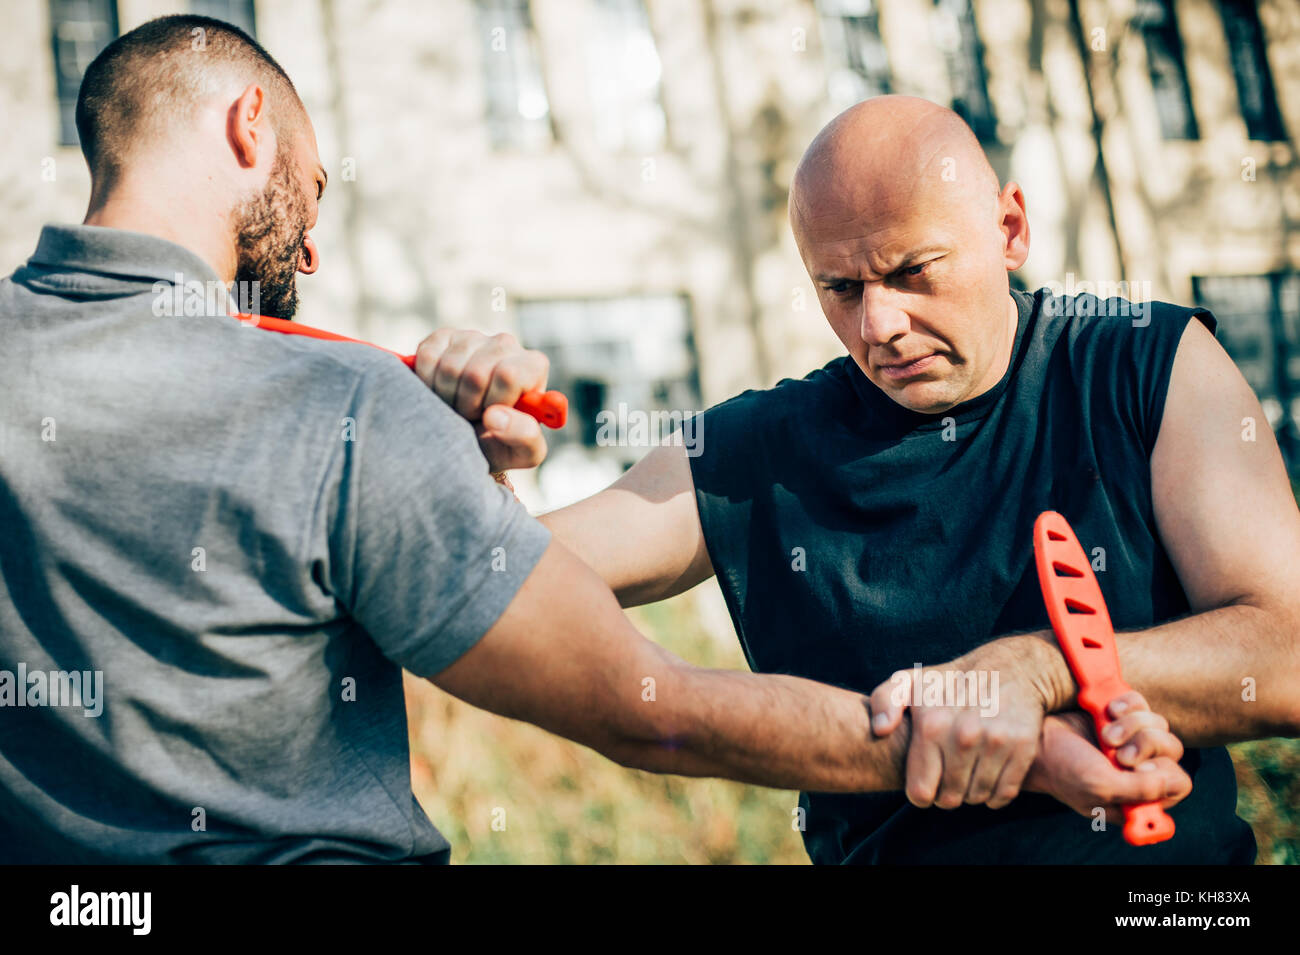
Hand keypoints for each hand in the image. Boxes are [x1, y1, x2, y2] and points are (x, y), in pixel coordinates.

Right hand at [412, 329, 548, 471]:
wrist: (469, 438)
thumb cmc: (502, 443)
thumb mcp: (522, 451)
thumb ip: (523, 436)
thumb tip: (495, 416)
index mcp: (533, 366)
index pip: (508, 375)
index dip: (493, 402)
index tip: (491, 416)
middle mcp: (506, 345)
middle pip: (475, 374)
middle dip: (467, 405)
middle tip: (471, 416)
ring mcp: (474, 338)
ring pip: (449, 367)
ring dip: (446, 397)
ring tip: (457, 407)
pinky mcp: (443, 337)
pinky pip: (427, 357)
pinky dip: (427, 383)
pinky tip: (440, 392)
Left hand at [867, 636, 1062, 809]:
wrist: (1008, 667)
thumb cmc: (950, 681)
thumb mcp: (909, 681)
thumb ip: (884, 701)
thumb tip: (881, 730)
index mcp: (931, 725)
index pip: (920, 791)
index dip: (921, 793)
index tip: (927, 780)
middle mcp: (963, 736)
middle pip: (950, 798)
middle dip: (946, 794)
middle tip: (948, 777)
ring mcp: (995, 741)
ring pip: (978, 797)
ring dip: (971, 792)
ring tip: (967, 773)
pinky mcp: (1022, 746)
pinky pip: (1005, 793)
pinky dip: (996, 793)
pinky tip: (989, 775)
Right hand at [1025, 695, 1191, 822]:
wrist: (1036, 737)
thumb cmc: (1062, 769)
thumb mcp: (1100, 787)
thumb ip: (1141, 790)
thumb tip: (1173, 781)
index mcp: (1138, 795)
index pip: (1179, 784)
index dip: (1164, 774)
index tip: (1138, 771)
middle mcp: (1139, 768)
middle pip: (1172, 750)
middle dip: (1144, 746)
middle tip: (1117, 753)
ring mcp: (1131, 739)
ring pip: (1158, 725)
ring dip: (1131, 726)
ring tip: (1104, 734)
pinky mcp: (1120, 715)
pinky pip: (1141, 704)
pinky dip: (1126, 705)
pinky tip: (1106, 711)